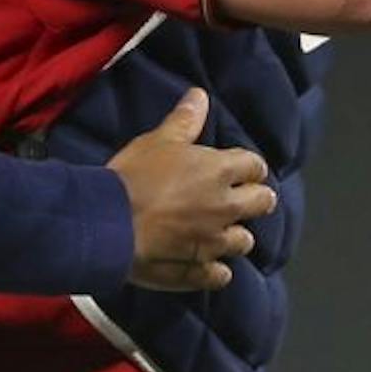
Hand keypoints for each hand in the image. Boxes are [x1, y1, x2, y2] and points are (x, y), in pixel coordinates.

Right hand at [108, 88, 277, 291]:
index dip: (250, 166)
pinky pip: (220, 276)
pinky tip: (210, 267)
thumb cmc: (133, 176)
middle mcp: (225, 208)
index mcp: (219, 171)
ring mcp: (213, 243)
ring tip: (223, 233)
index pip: (255, 166)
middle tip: (244, 199)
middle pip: (262, 203)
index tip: (242, 168)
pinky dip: (217, 271)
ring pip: (244, 242)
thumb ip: (184, 121)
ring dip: (236, 236)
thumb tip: (200, 95)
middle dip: (257, 199)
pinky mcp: (197, 271)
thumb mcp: (157, 141)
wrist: (108, 224)